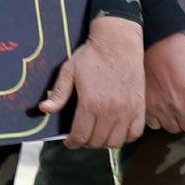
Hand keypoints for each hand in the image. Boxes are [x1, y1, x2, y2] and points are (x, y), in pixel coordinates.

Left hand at [42, 14, 143, 148]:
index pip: (80, 135)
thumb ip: (58, 93)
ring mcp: (127, 110)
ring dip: (104, 142)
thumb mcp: (69, 71)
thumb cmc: (92, 55)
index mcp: (91, 104)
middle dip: (86, 142)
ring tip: (98, 134)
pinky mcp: (139, 107)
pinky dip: (125, 137)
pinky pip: (134, 133)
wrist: (119, 41)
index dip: (72, 142)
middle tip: (82, 136)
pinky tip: (116, 131)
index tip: (70, 141)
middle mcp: (110, 111)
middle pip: (96, 141)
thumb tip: (44, 109)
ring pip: (115, 141)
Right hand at [142, 31, 184, 137]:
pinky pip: (156, 125)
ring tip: (178, 107)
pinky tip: (163, 107)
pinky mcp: (148, 107)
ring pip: (174, 129)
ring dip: (179, 121)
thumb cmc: (181, 53)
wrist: (156, 43)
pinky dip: (161, 120)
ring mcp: (162, 108)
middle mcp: (180, 106)